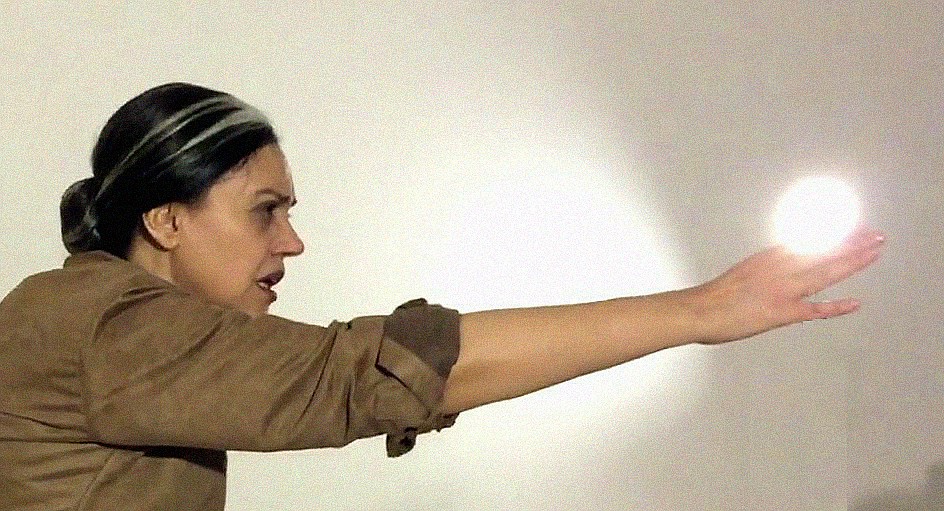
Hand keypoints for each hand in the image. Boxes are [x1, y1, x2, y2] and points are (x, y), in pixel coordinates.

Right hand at [696, 225, 885, 343]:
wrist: (698, 309)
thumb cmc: (712, 297)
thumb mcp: (739, 275)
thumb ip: (761, 272)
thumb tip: (771, 275)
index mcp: (767, 258)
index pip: (805, 241)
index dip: (830, 234)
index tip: (850, 227)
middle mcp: (778, 268)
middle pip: (821, 251)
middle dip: (850, 242)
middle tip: (874, 234)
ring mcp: (782, 289)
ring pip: (825, 272)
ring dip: (852, 261)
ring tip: (874, 251)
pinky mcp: (782, 311)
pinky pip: (815, 309)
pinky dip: (836, 306)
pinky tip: (855, 303)